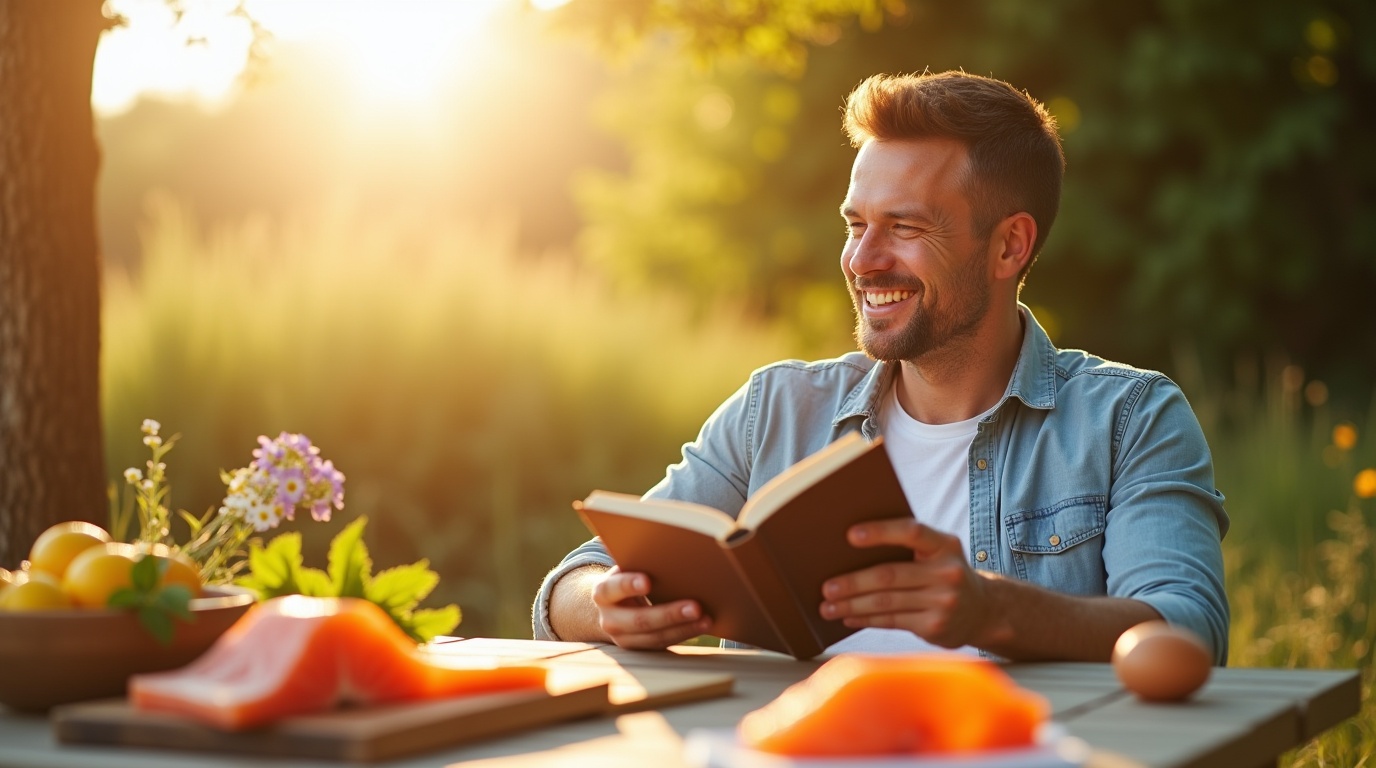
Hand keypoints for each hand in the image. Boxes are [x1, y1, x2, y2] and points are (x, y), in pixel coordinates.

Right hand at [592, 566, 712, 649]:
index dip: (629, 585)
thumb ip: (637, 560)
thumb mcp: (625, 569)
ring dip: (684, 628)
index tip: (648, 581)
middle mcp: (609, 619)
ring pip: (655, 637)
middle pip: (640, 619)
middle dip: (669, 613)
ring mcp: (624, 639)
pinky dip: (685, 633)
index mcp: (603, 593)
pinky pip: (665, 643)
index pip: (613, 588)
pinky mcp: (641, 649)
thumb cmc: (627, 578)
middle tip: (696, 606)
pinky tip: (703, 624)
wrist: (612, 608)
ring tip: (706, 618)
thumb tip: (662, 540)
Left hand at [818, 520, 991, 648]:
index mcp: (945, 545)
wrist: (984, 610)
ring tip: (827, 607)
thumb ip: (908, 546)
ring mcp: (943, 602)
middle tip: (826, 587)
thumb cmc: (945, 573)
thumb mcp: (939, 552)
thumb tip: (850, 547)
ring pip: (887, 603)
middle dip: (853, 582)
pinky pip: (892, 621)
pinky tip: (848, 617)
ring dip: (852, 605)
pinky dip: (866, 619)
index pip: (911, 532)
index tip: (850, 535)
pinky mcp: (935, 626)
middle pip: (890, 575)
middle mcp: (947, 572)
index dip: (881, 532)